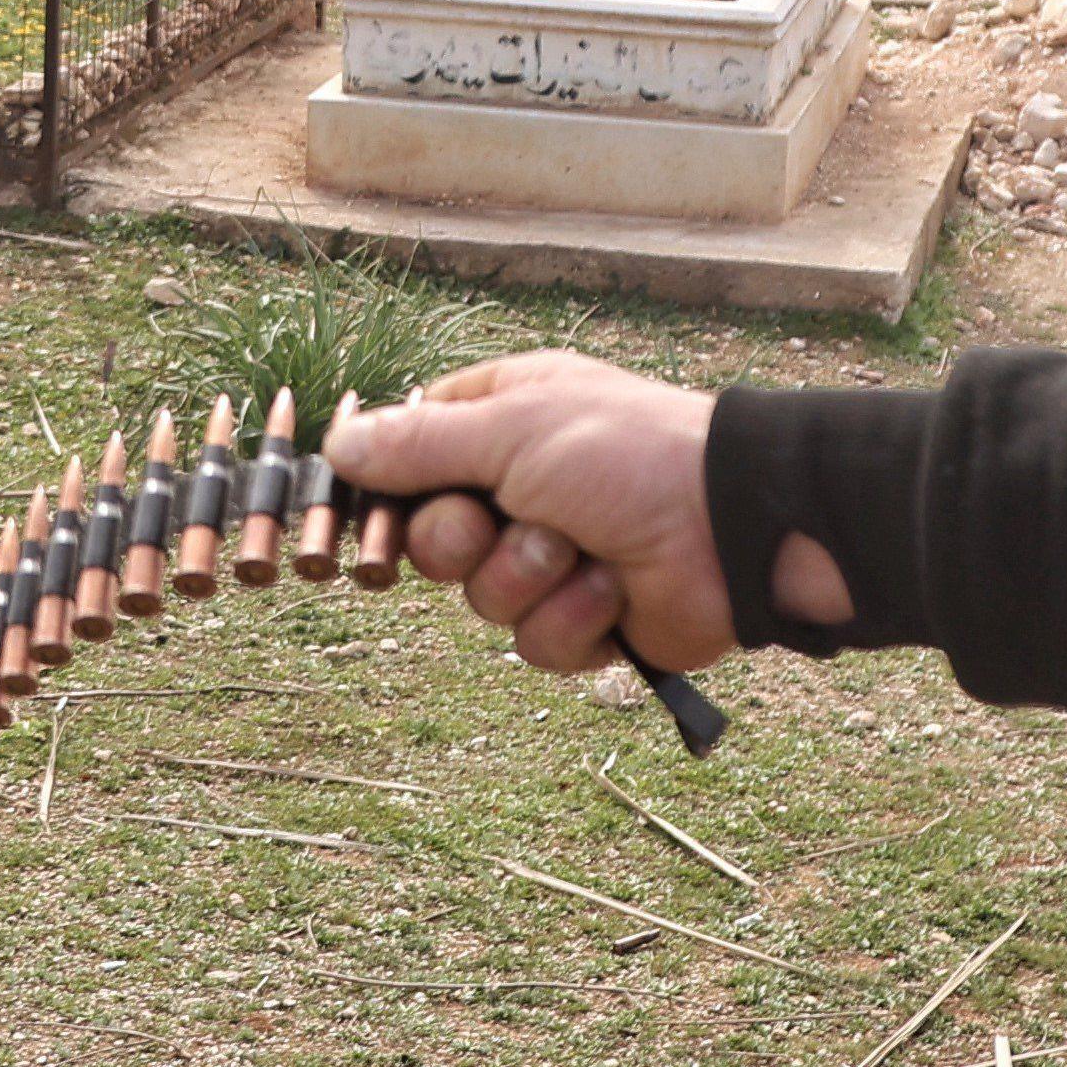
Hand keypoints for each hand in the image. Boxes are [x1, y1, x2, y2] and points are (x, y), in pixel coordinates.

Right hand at [325, 349, 843, 674]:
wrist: (728, 529)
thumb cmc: (627, 454)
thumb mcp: (512, 429)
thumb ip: (418, 444)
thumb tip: (338, 441)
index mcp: (503, 423)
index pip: (411, 455)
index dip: (387, 489)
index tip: (371, 509)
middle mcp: (521, 489)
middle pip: (431, 540)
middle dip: (461, 543)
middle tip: (496, 522)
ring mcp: (554, 557)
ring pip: (482, 599)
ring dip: (529, 579)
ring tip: (582, 551)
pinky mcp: (585, 620)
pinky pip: (536, 643)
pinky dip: (573, 619)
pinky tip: (613, 590)